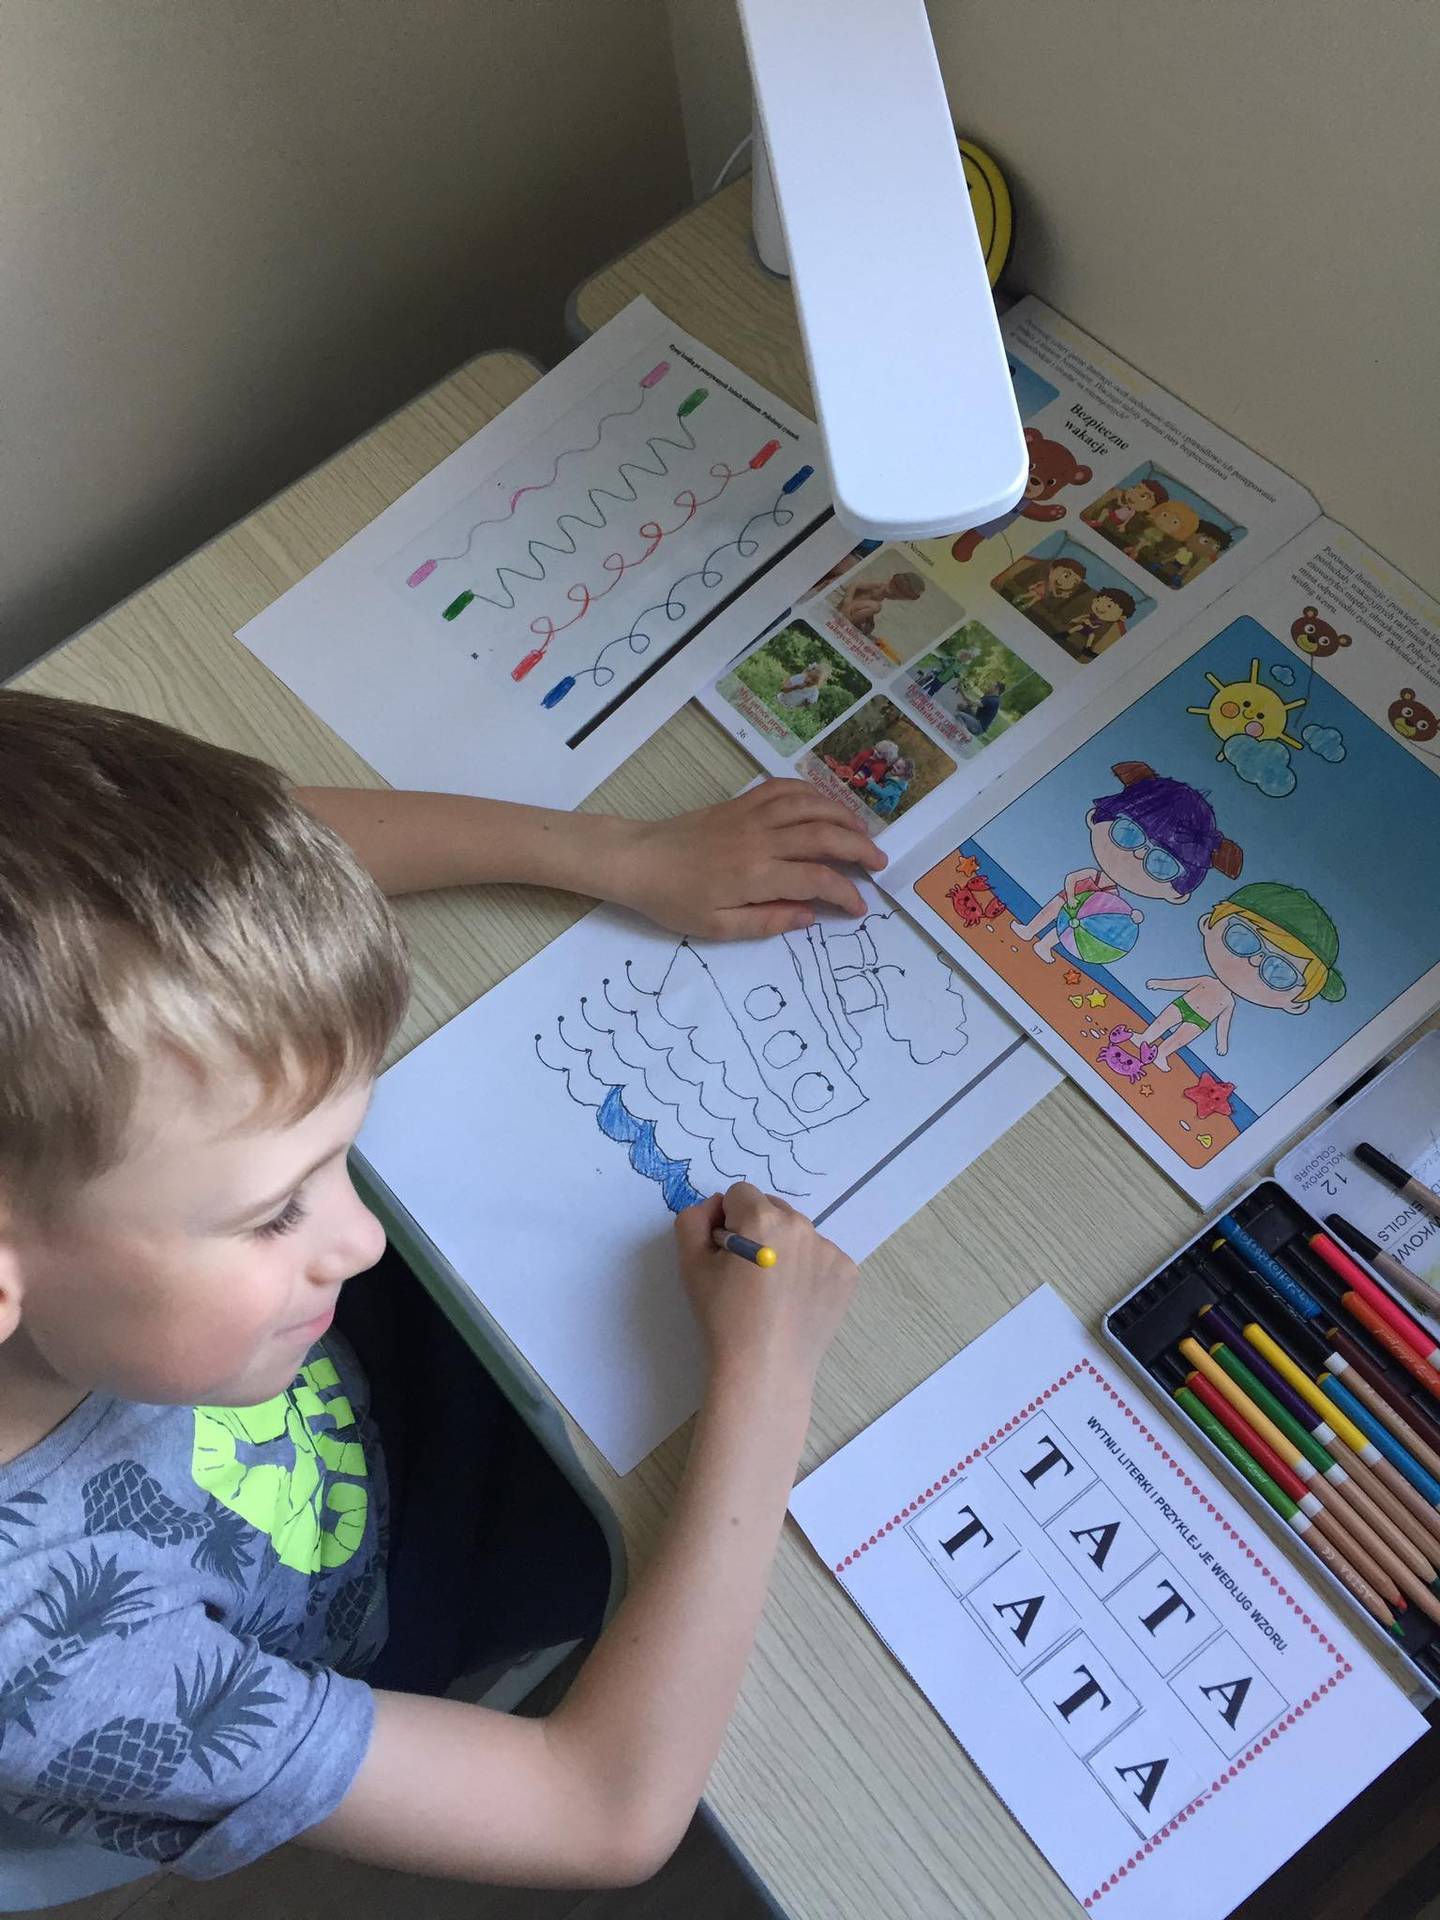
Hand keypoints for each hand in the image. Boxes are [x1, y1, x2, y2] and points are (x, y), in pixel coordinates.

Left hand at [606, 779, 885, 939]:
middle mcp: (761, 839)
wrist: (638, 859)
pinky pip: (785, 788)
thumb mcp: (718, 927)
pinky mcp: (741, 801)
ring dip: (843, 817)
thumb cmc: (674, 900)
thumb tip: (810, 916)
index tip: (859, 907)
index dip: (846, 893)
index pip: (818, 879)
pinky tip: (825, 804)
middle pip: (825, 836)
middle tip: (879, 863)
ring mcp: (752, 815)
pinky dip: (812, 793)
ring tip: (862, 833)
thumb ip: (767, 923)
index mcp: (757, 875)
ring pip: (811, 806)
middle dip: (860, 849)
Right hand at [675, 1183, 856, 1396]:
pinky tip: (795, 1300)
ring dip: (784, 1247)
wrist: (764, 1369)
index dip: (727, 1220)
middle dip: (757, 1229)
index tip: (725, 1251)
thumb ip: (693, 1220)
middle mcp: (802, 1226)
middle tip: (747, 1272)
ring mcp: (829, 1250)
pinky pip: (821, 1256)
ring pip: (798, 1232)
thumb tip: (715, 1207)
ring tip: (772, 1290)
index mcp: (763, 1219)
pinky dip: (808, 1270)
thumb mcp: (690, 1265)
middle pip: (772, 1209)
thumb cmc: (723, 1318)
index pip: (740, 1194)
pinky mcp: (846, 1273)